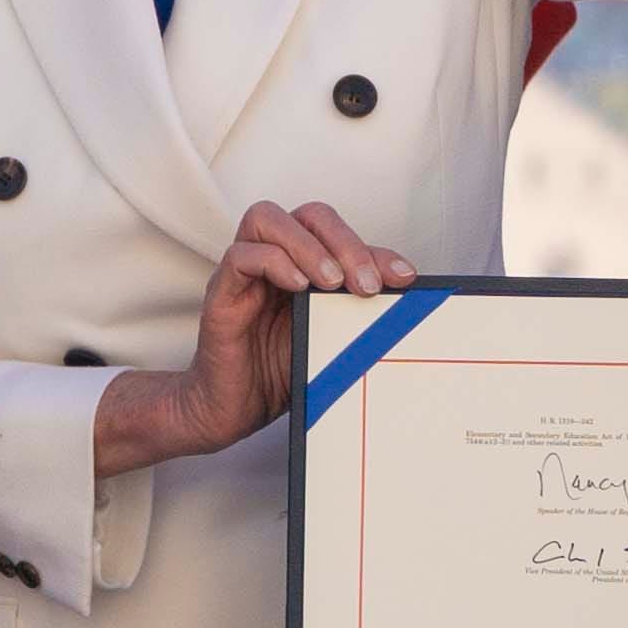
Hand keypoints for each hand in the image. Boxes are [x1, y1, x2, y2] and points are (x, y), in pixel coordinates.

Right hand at [95, 202, 414, 473]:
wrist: (232, 411)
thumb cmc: (280, 372)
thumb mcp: (332, 337)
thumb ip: (356, 312)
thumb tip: (403, 299)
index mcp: (303, 265)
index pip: (338, 233)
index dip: (373, 249)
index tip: (405, 278)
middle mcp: (273, 260)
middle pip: (307, 215)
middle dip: (345, 242)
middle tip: (367, 284)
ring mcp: (245, 274)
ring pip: (267, 219)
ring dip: (308, 246)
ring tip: (332, 282)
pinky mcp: (221, 294)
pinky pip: (240, 256)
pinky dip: (274, 263)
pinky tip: (298, 288)